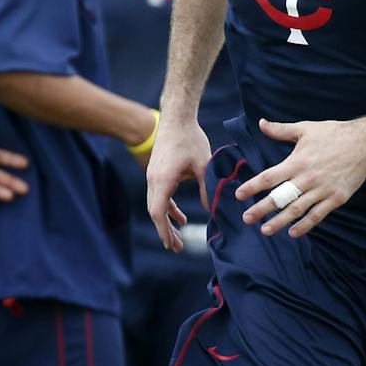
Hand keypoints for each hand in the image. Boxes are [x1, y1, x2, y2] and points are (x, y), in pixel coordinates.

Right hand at [146, 118, 210, 251]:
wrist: (176, 117)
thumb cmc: (190, 138)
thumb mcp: (204, 164)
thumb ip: (206, 188)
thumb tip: (212, 209)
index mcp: (163, 180)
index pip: (158, 212)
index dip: (164, 230)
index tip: (172, 245)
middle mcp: (154, 180)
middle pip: (155, 212)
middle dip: (165, 231)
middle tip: (176, 248)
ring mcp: (153, 176)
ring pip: (156, 205)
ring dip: (166, 221)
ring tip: (177, 237)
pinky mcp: (157, 172)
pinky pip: (160, 196)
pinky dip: (169, 208)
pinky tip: (180, 217)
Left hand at [236, 118, 365, 238]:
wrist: (365, 143)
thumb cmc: (333, 134)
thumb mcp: (305, 129)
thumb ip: (281, 130)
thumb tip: (260, 123)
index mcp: (297, 161)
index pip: (269, 177)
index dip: (253, 187)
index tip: (239, 195)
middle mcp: (308, 178)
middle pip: (280, 197)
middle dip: (261, 209)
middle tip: (246, 218)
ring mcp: (322, 190)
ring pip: (297, 210)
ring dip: (280, 221)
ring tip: (265, 230)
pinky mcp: (336, 198)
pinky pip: (318, 215)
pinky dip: (305, 225)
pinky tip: (293, 232)